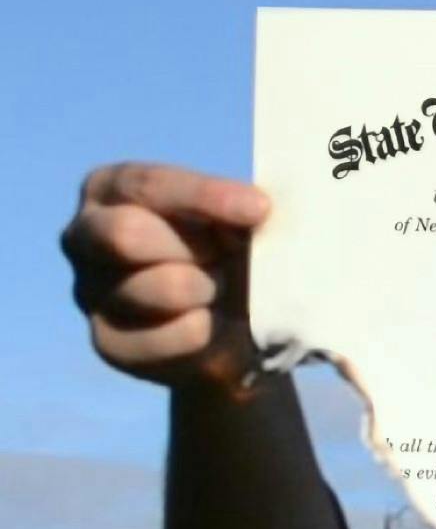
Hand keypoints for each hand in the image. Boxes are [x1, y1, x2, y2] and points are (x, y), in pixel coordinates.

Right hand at [61, 162, 269, 390]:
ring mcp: (87, 291)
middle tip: (220, 258)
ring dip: (206, 289)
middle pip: (126, 234)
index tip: (259, 209)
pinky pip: (165, 337)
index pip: (147, 185)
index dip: (205, 196)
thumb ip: (235, 208)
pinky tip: (207, 322)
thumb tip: (254, 210)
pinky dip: (202, 330)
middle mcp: (83, 237)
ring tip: (215, 288)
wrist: (233, 324)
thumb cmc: (227, 251)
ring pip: (158, 288)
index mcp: (110, 189)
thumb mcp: (235, 219)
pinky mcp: (106, 343)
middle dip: (193, 248)